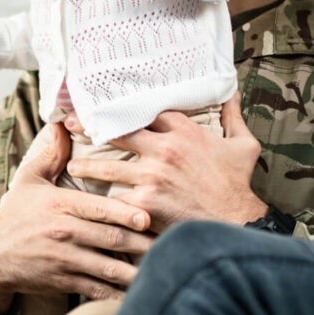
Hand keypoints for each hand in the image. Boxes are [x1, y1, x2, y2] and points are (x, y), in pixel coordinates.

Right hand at [0, 123, 154, 314]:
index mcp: (61, 205)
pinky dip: (118, 294)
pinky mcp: (64, 281)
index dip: (125, 213)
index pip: (98, 208)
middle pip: (111, 238)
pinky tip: (139, 293)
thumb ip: (52, 154)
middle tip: (170, 242)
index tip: (147, 216)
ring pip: (108, 267)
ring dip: (137, 270)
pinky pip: (97, 290)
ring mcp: (65, 259)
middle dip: (142, 242)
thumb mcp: (29, 180)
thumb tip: (64, 123)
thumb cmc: (17, 214)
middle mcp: (65, 232)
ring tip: (163, 269)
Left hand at [64, 93, 266, 232]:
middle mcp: (164, 149)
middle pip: (119, 131)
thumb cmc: (237, 185)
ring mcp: (152, 175)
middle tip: (70, 123)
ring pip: (109, 165)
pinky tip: (88, 202)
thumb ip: (233, 116)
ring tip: (73, 166)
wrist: (235, 224)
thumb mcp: (244, 145)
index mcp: (184, 131)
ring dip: (88, 165)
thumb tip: (231, 91)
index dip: (128, 110)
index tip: (110, 108)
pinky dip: (102, 200)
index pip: (147, 112)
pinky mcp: (144, 201)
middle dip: (92, 126)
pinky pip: (116, 198)